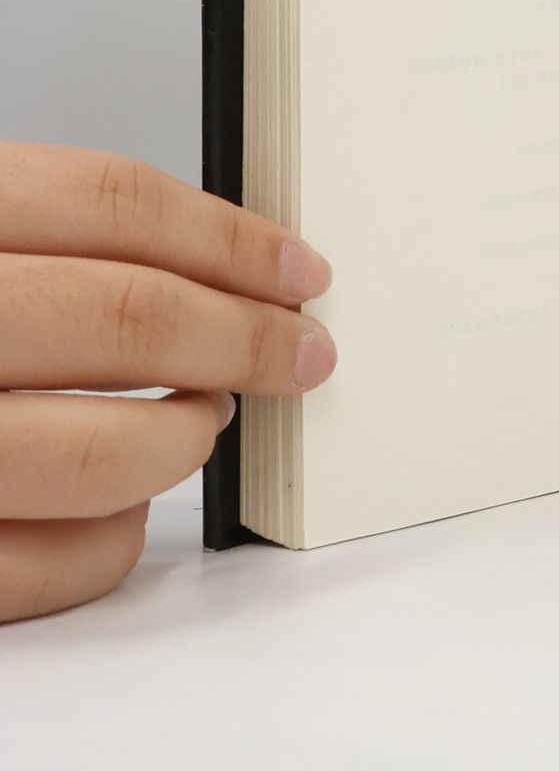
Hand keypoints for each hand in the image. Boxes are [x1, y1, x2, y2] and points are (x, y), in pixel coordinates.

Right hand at [0, 145, 335, 622]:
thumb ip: (45, 242)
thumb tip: (220, 269)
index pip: (112, 205)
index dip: (230, 237)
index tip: (298, 270)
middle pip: (126, 317)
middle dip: (245, 338)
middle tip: (300, 350)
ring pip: (104, 453)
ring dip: (186, 438)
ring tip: (204, 420)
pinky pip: (51, 565)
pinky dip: (114, 539)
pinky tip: (122, 504)